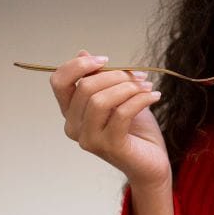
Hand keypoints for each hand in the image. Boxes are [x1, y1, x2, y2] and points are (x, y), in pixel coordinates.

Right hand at [50, 51, 170, 190]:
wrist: (152, 161)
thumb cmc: (135, 129)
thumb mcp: (117, 97)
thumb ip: (100, 79)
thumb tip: (83, 53)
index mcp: (71, 112)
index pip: (59, 82)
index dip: (78, 65)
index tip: (106, 59)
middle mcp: (73, 127)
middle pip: (85, 87)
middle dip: (116, 75)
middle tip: (140, 76)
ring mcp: (89, 139)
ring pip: (100, 100)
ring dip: (128, 87)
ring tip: (147, 86)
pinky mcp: (109, 146)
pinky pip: (121, 113)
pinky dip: (140, 100)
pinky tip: (154, 96)